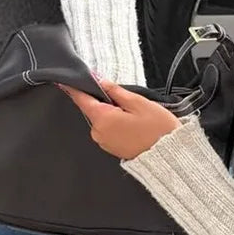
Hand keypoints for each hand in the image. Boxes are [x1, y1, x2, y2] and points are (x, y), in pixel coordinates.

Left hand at [56, 76, 180, 160]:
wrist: (168, 153)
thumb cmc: (157, 128)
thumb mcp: (138, 102)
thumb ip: (115, 91)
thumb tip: (99, 81)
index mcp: (103, 118)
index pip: (81, 99)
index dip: (74, 88)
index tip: (65, 81)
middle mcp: (99, 132)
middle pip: (93, 109)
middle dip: (106, 102)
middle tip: (128, 102)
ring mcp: (104, 142)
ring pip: (102, 120)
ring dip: (112, 114)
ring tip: (135, 116)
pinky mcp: (111, 148)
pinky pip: (108, 130)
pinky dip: (117, 125)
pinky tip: (134, 125)